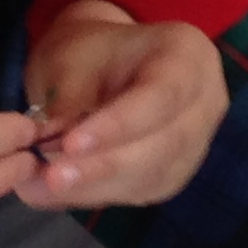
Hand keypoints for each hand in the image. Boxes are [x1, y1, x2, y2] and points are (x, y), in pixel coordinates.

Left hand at [14, 1, 229, 210]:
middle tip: (51, 176)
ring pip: (151, 175)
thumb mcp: (73, 59)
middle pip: (163, 143)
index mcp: (189, 55)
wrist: (101, 68)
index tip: (70, 144)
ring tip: (42, 186)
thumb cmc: (90, 53)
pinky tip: (58, 192)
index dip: (118, 125)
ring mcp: (195, 142)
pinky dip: (96, 194)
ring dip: (95, 186)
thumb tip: (50, 147)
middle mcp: (205, 101)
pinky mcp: (174, 173)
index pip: (162, 96)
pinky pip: (139, 191)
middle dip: (103, 164)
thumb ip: (68, 101)